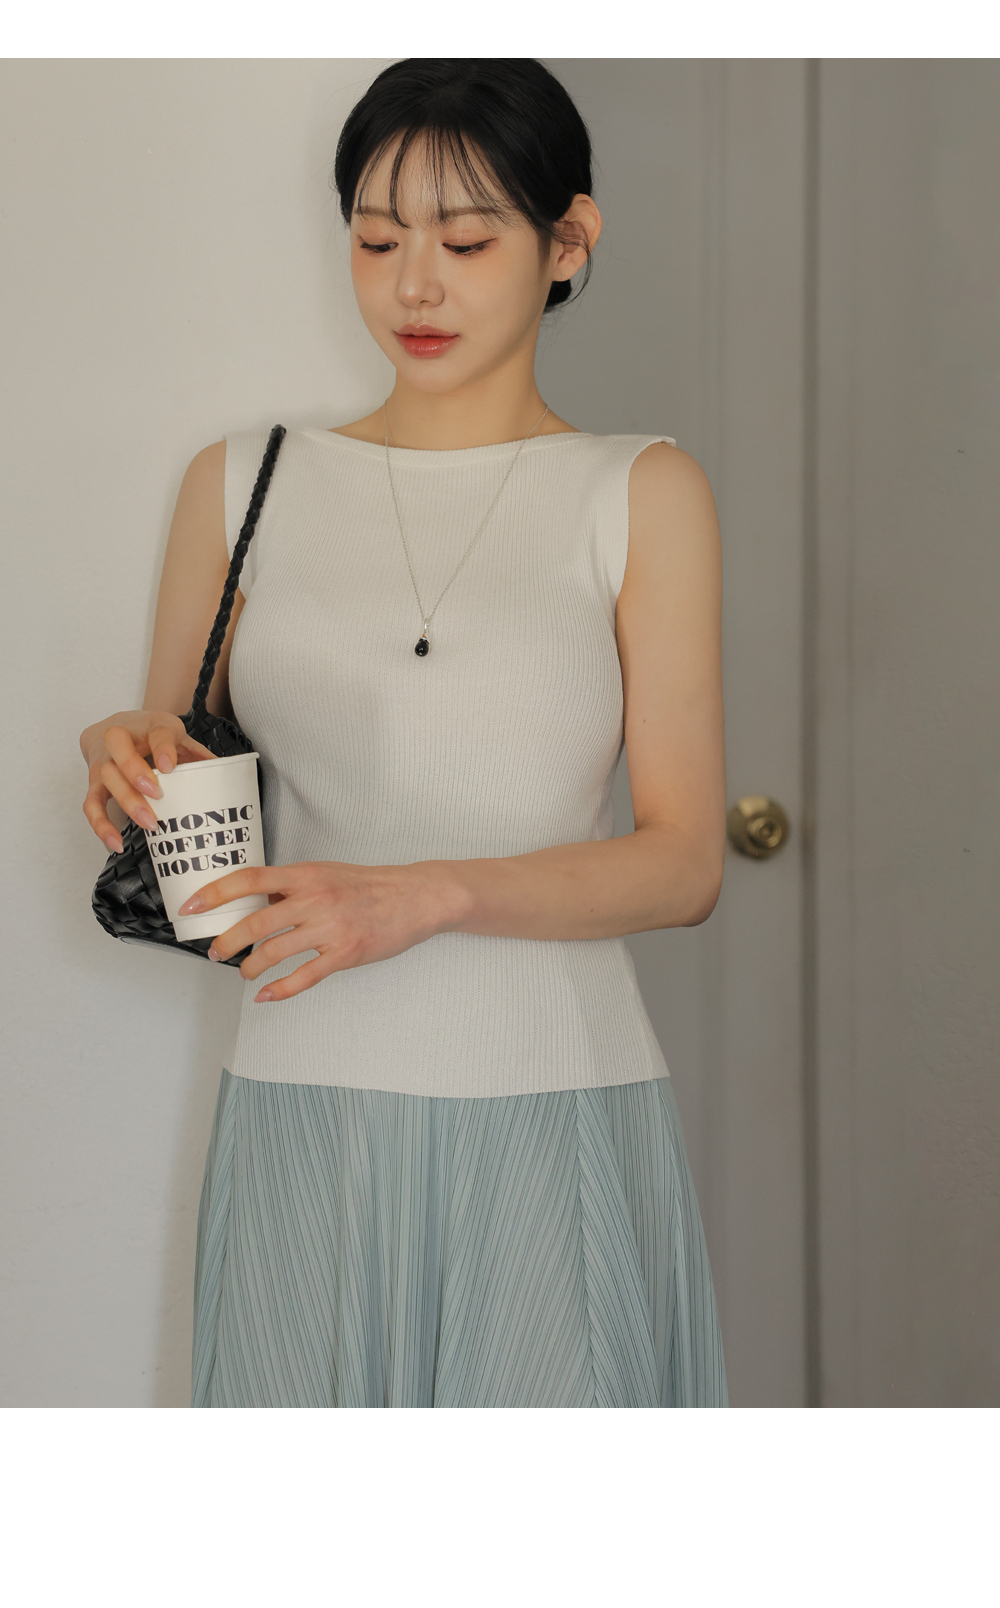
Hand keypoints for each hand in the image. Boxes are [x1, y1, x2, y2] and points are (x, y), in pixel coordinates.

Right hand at [81, 710, 217, 853]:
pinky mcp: (94, 782)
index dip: (162, 749)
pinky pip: (91, 804)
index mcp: (149, 725)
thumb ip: (197, 753)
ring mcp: (103, 760)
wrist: (115, 727)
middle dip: (136, 773)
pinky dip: (101, 825)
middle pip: (119, 751)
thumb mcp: (174, 735)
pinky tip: (116, 843)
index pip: (156, 732)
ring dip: (126, 801)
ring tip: (150, 823)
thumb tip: (225, 772)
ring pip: (105, 777)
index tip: (170, 767)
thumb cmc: (149, 734)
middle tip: (157, 795)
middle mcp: (120, 738)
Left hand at [176, 859, 459, 1001]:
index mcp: (306, 874)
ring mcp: (330, 927)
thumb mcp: (326, 873)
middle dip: (227, 942)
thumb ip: (292, 887)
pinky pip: (304, 976)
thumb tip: (258, 903)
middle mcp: (314, 898)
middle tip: (214, 952)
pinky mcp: (345, 953)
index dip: (215, 893)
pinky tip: (267, 995)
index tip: (192, 906)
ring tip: (244, 973)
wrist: (415, 897)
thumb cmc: (370, 885)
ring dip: (251, 967)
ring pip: (275, 952)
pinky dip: (281, 990)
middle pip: (256, 923)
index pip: (249, 880)